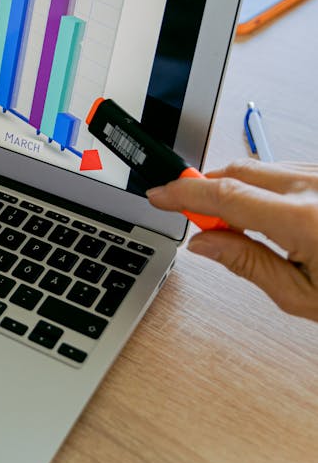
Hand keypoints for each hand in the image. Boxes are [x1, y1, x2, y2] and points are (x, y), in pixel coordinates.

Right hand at [147, 160, 317, 320]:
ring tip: (239, 225)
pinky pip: (285, 170)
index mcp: (305, 220)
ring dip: (239, 188)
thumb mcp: (302, 294)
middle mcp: (316, 189)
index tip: (161, 196)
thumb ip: (248, 264)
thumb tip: (204, 244)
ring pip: (261, 167)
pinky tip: (266, 213)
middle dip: (207, 190)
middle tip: (196, 219)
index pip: (226, 196)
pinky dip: (264, 187)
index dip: (185, 194)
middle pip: (239, 171)